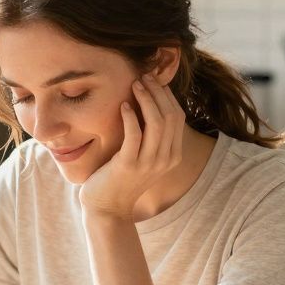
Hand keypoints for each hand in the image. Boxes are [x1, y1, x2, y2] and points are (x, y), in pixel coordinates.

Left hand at [77, 74, 185, 219]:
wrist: (107, 207)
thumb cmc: (121, 178)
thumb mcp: (143, 156)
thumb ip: (151, 136)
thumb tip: (149, 103)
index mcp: (173, 155)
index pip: (178, 116)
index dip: (166, 95)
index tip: (153, 81)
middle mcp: (165, 159)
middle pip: (170, 115)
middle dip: (158, 92)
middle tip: (143, 76)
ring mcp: (148, 163)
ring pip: (156, 122)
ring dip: (146, 99)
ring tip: (134, 85)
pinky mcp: (128, 165)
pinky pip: (134, 134)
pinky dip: (130, 117)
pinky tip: (122, 105)